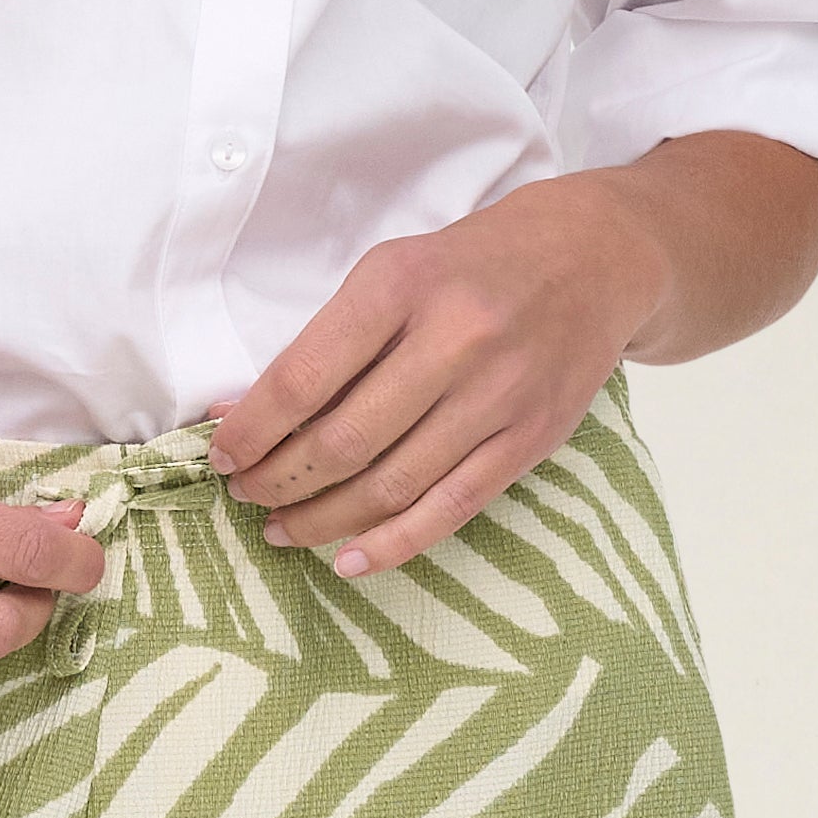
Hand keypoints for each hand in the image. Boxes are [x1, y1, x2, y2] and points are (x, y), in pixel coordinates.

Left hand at [209, 175, 674, 578]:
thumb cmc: (476, 266)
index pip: (303, 378)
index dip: (251, 431)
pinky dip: (387, 546)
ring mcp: (495, 396)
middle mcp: (453, 340)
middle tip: (248, 497)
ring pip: (388, 488)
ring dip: (321, 521)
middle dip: (279, 482)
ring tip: (282, 529)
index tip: (221, 457)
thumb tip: (242, 411)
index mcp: (403, 285)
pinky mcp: (526, 441)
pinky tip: (344, 560)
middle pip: (342, 443)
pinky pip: (445, 512)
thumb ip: (330, 341)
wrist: (596, 258)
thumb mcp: (398, 270)